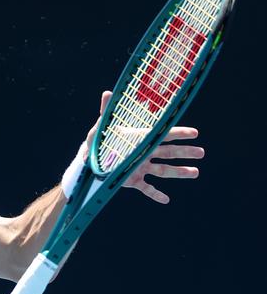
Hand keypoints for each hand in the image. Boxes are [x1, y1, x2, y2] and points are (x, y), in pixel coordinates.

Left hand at [86, 91, 204, 203]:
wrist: (91, 160)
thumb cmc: (98, 140)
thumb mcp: (103, 126)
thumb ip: (107, 111)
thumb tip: (108, 92)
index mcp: (140, 140)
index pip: (162, 135)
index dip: (178, 134)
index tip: (194, 133)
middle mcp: (144, 154)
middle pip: (169, 153)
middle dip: (185, 153)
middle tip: (201, 153)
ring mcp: (140, 168)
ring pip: (163, 171)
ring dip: (179, 172)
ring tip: (195, 172)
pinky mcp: (133, 181)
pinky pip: (147, 189)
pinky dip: (155, 195)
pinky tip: (166, 200)